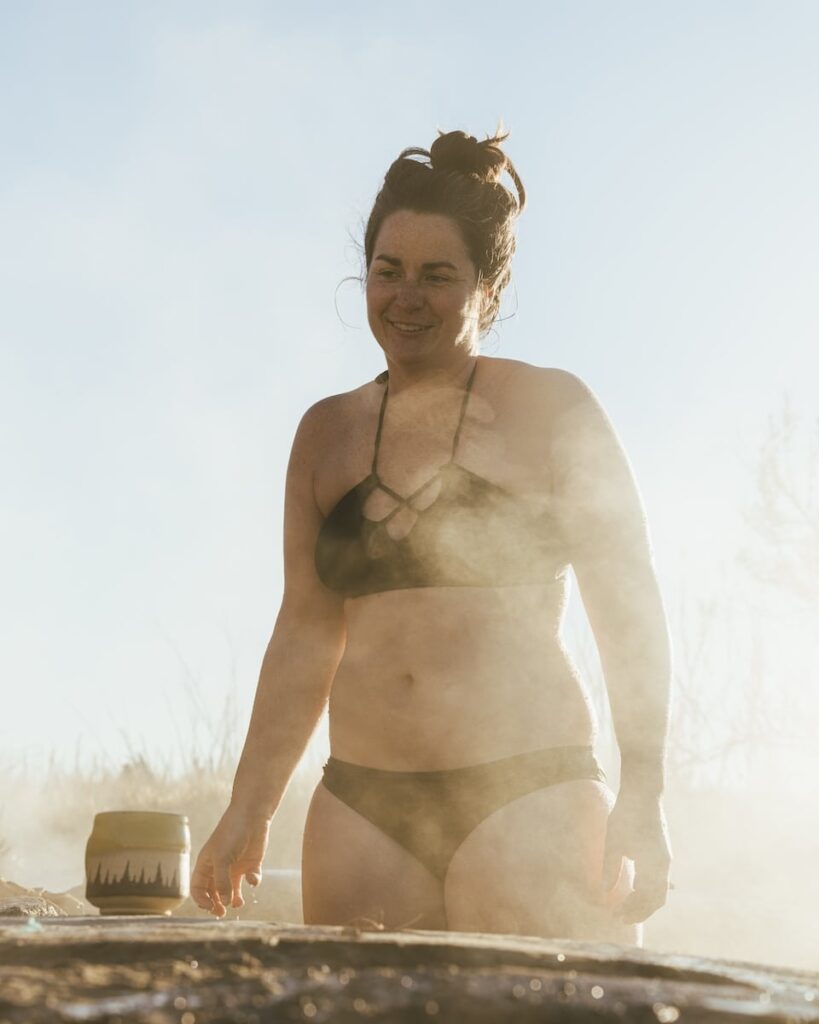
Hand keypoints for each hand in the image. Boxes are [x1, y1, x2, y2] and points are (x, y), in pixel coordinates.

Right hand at [190, 804, 271, 917]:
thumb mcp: (222, 858)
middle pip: (214, 893)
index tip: (210, 906)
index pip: (198, 888)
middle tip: (222, 912)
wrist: (252, 816)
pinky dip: (253, 882)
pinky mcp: (251, 864)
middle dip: (217, 904)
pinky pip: (251, 880)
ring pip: (232, 890)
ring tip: (239, 903)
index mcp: (207, 865)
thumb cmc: (232, 834)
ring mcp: (235, 867)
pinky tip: (253, 877)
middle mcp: (220, 868)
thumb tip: (224, 902)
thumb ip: (222, 881)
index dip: (201, 900)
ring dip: (235, 899)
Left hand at [601, 790, 670, 924]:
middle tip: (620, 917)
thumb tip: (604, 892)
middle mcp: (664, 865)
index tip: (617, 917)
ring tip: (626, 906)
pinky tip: (633, 890)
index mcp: (654, 865)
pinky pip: (658, 879)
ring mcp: (666, 859)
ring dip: (644, 901)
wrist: (644, 793)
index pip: (647, 899)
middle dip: (639, 910)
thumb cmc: (626, 815)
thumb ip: (610, 868)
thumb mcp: (613, 842)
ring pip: (659, 890)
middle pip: (656, 899)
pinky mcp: (663, 853)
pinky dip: (647, 889)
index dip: (633, 911)